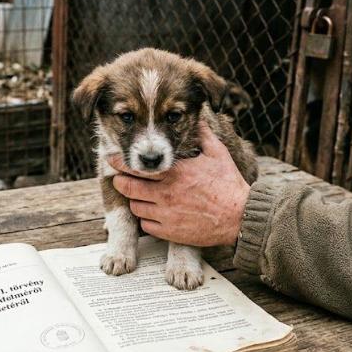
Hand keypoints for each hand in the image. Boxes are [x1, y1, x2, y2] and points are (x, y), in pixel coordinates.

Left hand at [109, 123, 250, 246]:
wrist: (239, 216)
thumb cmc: (229, 185)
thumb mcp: (218, 154)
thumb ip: (203, 135)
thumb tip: (198, 118)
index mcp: (175, 172)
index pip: (138, 165)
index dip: (120, 162)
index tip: (112, 158)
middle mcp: (166, 193)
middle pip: (128, 187)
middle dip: (120, 182)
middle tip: (120, 179)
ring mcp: (166, 214)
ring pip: (135, 207)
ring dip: (134, 201)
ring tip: (140, 197)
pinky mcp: (169, 232)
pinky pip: (146, 226)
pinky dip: (145, 220)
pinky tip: (152, 214)